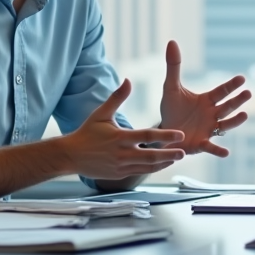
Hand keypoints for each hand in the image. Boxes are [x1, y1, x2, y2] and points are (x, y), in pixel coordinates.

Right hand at [66, 79, 185, 179]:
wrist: (71, 156)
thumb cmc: (86, 133)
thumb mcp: (101, 114)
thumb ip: (117, 98)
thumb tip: (127, 80)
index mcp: (120, 137)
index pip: (148, 136)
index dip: (166, 135)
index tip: (180, 134)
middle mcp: (122, 153)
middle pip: (151, 155)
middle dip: (169, 154)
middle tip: (184, 152)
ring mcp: (121, 166)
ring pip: (147, 167)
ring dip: (163, 163)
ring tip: (176, 158)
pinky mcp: (119, 174)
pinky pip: (139, 172)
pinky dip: (152, 169)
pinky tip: (161, 165)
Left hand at [159, 40, 250, 156]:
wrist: (164, 132)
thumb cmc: (171, 109)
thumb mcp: (171, 87)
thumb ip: (173, 67)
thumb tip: (172, 41)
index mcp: (207, 101)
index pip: (221, 91)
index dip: (231, 86)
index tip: (242, 79)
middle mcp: (212, 115)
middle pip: (227, 107)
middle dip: (237, 100)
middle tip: (247, 93)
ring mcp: (209, 130)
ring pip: (225, 125)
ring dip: (235, 121)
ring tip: (244, 115)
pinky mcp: (201, 144)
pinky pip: (212, 147)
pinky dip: (219, 150)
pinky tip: (226, 152)